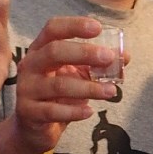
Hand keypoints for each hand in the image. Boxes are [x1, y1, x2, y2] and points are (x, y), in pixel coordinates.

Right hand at [8, 17, 121, 153]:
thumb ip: (98, 64)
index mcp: (41, 49)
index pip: (53, 29)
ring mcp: (26, 89)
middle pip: (54, 52)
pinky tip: (89, 112)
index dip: (74, 25)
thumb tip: (125, 56)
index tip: (98, 28)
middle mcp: (30, 65)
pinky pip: (53, 111)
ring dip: (88, 88)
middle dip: (84, 53)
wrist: (35, 127)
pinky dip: (74, 111)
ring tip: (111, 91)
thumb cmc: (58, 95)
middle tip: (109, 57)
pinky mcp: (28, 112)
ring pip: (58, 85)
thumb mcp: (78, 75)